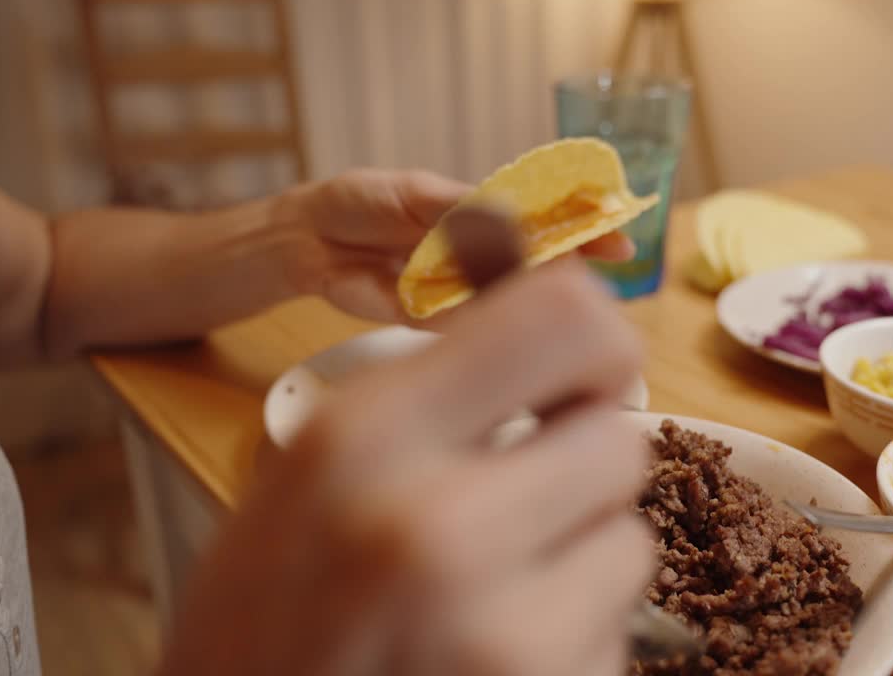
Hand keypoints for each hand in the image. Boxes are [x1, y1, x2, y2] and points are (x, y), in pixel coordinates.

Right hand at [156, 259, 654, 675]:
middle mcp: (436, 526)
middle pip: (619, 440)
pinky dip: (574, 636)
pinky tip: (495, 656)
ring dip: (580, 559)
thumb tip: (524, 256)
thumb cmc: (263, 621)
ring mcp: (500, 629)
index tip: (578, 377)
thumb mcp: (313, 475)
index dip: (594, 344)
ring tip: (494, 596)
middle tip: (524, 504)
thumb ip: (433, 384)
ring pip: (629, 542)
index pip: (565, 317)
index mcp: (362, 439)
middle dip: (581, 467)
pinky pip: (618, 630)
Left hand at [274, 169, 635, 322]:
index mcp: (482, 217)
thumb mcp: (416, 194)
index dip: (584, 229)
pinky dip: (480, 315)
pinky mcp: (433, 319)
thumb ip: (463, 209)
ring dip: (530, 294)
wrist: (310, 239)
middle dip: (572, 267)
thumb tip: (514, 217)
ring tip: (554, 284)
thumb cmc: (360, 202)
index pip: (546, 223)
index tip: (618, 233)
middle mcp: (479, 256)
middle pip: (538, 265)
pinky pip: (465, 320)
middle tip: (605, 266)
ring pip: (508, 297)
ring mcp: (460, 289)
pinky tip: (497, 304)